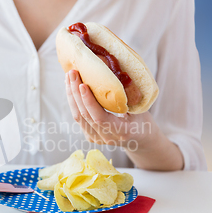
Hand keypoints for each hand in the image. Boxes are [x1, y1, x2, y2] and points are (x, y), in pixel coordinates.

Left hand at [65, 69, 182, 169]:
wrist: (141, 140)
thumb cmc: (143, 120)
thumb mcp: (140, 108)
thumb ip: (126, 96)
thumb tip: (113, 72)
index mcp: (121, 131)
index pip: (100, 117)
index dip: (89, 102)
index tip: (82, 84)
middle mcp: (106, 137)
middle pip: (85, 115)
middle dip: (76, 92)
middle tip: (72, 73)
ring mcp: (96, 138)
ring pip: (78, 116)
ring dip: (71, 95)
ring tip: (69, 77)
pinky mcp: (90, 135)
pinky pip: (79, 118)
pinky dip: (74, 101)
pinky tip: (71, 87)